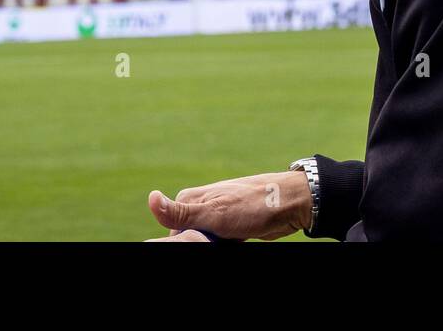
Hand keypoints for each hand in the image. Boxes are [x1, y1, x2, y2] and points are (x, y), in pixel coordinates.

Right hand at [144, 170, 312, 240]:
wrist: (291, 203)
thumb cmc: (252, 206)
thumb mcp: (213, 213)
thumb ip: (180, 212)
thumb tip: (150, 198)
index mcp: (193, 198)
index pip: (174, 232)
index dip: (188, 242)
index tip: (206, 241)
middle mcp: (204, 204)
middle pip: (191, 237)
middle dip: (204, 243)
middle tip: (224, 238)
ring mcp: (220, 214)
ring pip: (208, 241)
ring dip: (218, 245)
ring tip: (234, 238)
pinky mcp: (234, 225)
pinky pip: (223, 242)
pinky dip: (228, 245)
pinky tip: (239, 241)